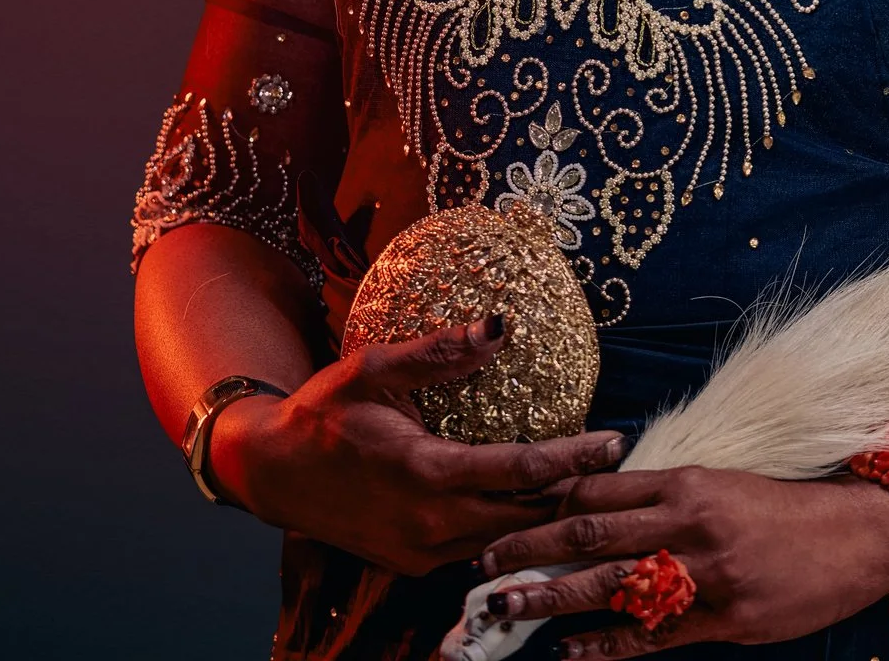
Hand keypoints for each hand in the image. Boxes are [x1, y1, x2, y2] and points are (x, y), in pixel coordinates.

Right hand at [209, 314, 626, 575]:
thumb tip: (499, 326)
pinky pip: (478, 548)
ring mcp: (423, 551)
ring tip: (590, 486)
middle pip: (527, 515)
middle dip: (576, 493)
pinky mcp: (414, 562)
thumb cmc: (322, 413)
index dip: (575, 457)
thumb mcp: (372, 368)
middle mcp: (431, 523)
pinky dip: (511, 529)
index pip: (523, 470)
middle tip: (618, 467)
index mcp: (426, 472)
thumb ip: (436, 351)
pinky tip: (534, 506)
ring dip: (547, 516)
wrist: (271, 474)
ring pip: (506, 538)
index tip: (614, 439)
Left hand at [477, 465, 888, 655]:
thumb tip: (609, 506)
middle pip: (588, 532)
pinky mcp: (726, 617)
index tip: (505, 512)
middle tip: (482, 561)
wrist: (861, 534)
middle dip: (528, 548)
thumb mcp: (725, 487)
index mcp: (687, 482)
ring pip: (610, 584)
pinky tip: (573, 651)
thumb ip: (670, 499)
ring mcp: (706, 572)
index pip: (598, 487)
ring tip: (507, 607)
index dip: (545, 502)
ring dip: (552, 597)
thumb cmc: (789, 510)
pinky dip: (608, 644)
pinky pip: (654, 634)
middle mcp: (688, 521)